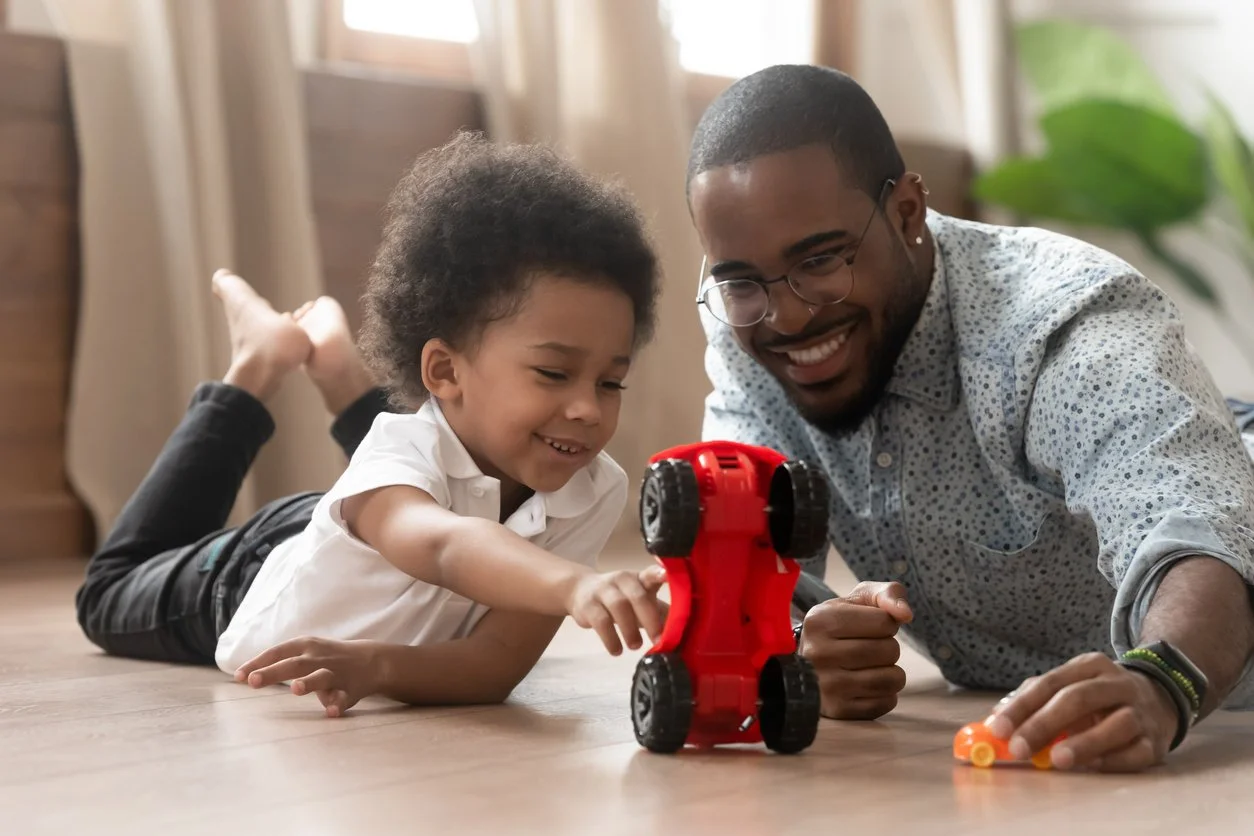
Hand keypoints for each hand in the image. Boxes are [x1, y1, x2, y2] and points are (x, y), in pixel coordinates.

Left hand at [235, 637, 382, 717]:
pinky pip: (344, 698)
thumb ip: (278, 662)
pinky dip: (338, 705)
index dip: (258, 663)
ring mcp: (336, 674)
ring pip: (321, 678)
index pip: (278, 652)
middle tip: (253, 681)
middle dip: (274, 672)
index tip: (238, 677)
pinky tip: (331, 712)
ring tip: (295, 689)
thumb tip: (242, 675)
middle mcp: (319, 658)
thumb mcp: (305, 651)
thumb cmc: (327, 658)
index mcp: (305, 646)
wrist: (371, 660)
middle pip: (294, 664)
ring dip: (309, 683)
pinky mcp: (351, 690)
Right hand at [565, 568, 666, 654]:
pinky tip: (617, 650)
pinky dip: (610, 638)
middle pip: (637, 596)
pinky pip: (600, 621)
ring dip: (629, 629)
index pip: (651, 573)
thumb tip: (685, 634)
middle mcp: (622, 579)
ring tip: (635, 646)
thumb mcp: (642, 601)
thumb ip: (662, 614)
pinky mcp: (588, 604)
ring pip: (618, 606)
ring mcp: (603, 590)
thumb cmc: (622, 598)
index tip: (667, 576)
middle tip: (658, 641)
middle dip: (650, 619)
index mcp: (640, 578)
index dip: (660, 574)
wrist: (581, 590)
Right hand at [797, 581, 913, 719]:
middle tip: (869, 647)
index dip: (885, 623)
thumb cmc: (839, 626)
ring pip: (892, 679)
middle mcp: (818, 653)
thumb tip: (906, 614)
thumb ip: (886, 594)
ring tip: (872, 666)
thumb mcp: (857, 600)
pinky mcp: (838, 710)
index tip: (867, 627)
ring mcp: (827, 686)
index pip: (885, 622)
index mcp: (820, 620)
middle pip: (890, 650)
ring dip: (891, 671)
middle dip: (888, 647)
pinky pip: (887, 702)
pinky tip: (867, 684)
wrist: (808, 664)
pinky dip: (886, 693)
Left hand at [985, 652, 1178, 771]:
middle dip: (1044, 725)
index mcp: (1090, 666)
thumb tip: (996, 719)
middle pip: (1078, 699)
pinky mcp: (1156, 741)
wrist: (1162, 698)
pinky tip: (1092, 767)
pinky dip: (1114, 761)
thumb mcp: (1072, 685)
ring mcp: (1141, 712)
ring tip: (1057, 760)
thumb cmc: (1100, 697)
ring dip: (1084, 743)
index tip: (998, 729)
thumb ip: (1034, 698)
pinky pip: (1136, 752)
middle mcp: (1117, 684)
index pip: (1050, 683)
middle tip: (1019, 748)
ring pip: (1116, 724)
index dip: (1022, 706)